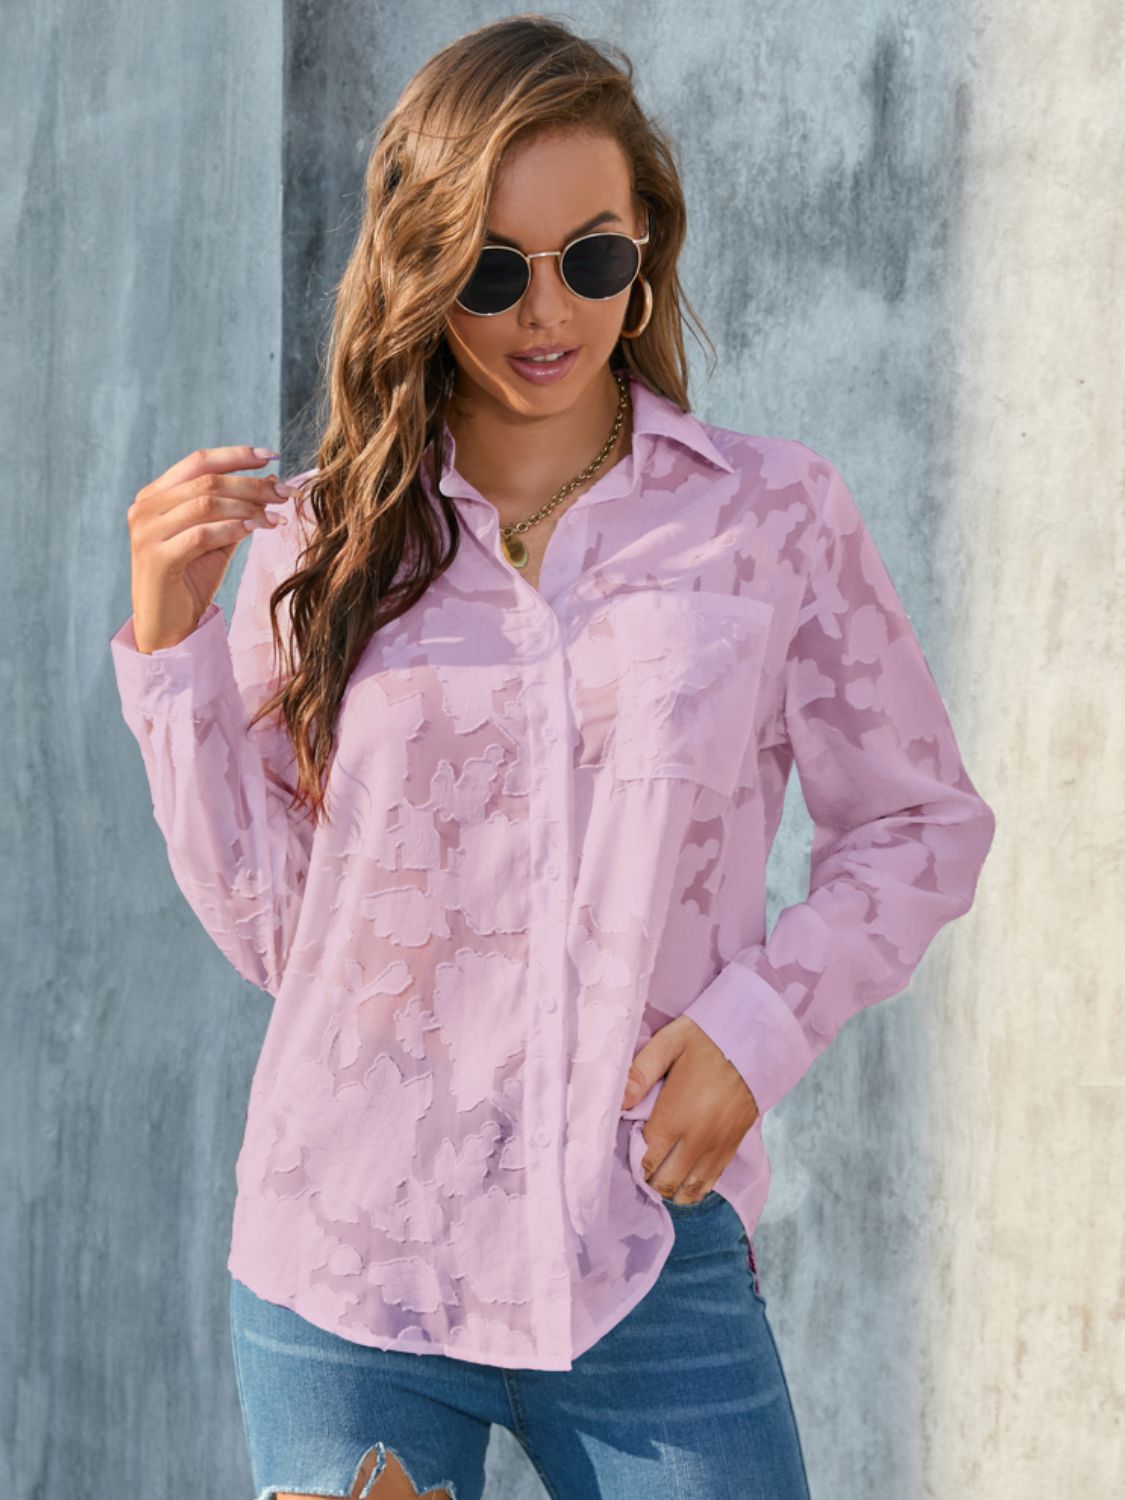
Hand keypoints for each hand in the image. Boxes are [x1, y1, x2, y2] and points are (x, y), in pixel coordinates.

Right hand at [126, 445, 294, 653]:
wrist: (168, 626)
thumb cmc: (192, 580)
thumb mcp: (216, 538)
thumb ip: (235, 510)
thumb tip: (272, 480)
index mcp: (156, 495)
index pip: (199, 462)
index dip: (236, 455)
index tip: (271, 456)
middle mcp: (145, 507)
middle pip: (207, 481)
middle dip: (252, 485)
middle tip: (285, 493)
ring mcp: (146, 532)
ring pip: (206, 503)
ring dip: (248, 507)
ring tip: (276, 517)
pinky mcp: (155, 557)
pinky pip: (202, 534)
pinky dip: (232, 528)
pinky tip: (255, 530)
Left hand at [621, 1015, 759, 1205]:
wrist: (757, 1041)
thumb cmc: (708, 1039)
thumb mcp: (670, 1042)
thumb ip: (640, 1072)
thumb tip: (617, 1102)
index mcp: (676, 1115)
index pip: (646, 1159)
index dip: (633, 1161)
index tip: (628, 1149)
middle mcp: (698, 1138)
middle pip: (666, 1181)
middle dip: (649, 1179)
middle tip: (640, 1163)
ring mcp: (718, 1146)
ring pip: (689, 1190)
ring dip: (670, 1189)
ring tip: (660, 1174)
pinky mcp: (733, 1146)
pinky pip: (710, 1182)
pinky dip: (693, 1189)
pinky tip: (682, 1181)